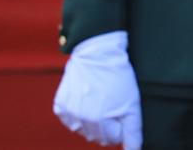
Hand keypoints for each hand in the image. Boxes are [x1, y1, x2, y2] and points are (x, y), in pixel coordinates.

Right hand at [53, 30, 142, 148]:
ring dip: (93, 120)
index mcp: (99, 120)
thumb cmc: (119, 77)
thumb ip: (133, 131)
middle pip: (98, 137)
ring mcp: (68, 112)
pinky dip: (79, 114)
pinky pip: (71, 121)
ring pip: (84, 130)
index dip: (121, 124)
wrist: (97, 53)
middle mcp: (80, 119)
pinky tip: (87, 99)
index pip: (113, 138)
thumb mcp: (132, 103)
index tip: (123, 108)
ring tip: (100, 100)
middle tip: (112, 103)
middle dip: (108, 125)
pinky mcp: (60, 105)